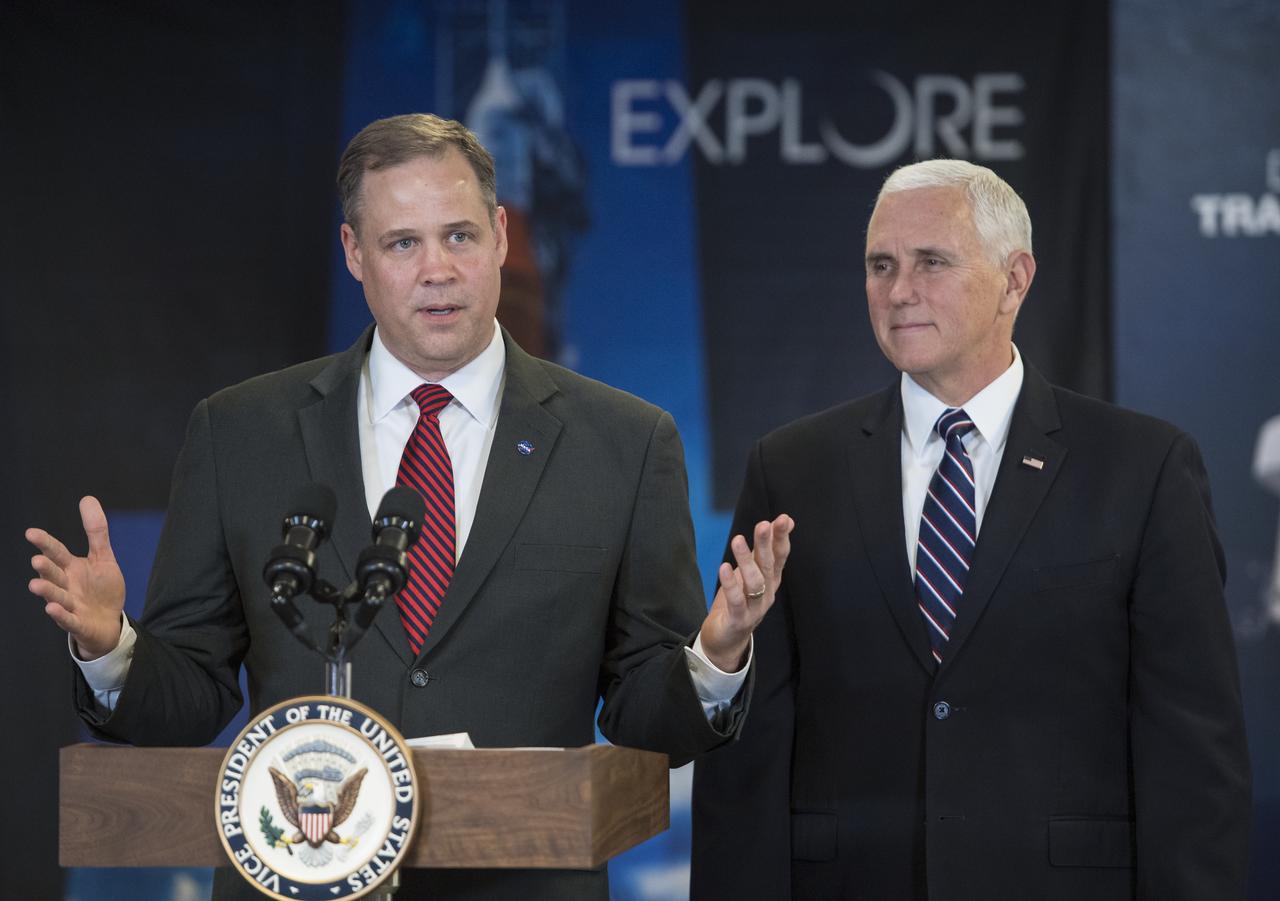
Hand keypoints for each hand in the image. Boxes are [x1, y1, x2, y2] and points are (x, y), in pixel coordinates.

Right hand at [26, 496, 126, 659]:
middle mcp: (66, 586)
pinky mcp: (78, 623)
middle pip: (54, 575)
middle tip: (37, 559)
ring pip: (57, 597)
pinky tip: (52, 608)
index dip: (45, 543)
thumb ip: (96, 531)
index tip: (31, 532)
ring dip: (47, 591)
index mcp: (71, 568)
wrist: (109, 622)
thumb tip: (87, 498)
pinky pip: (68, 619)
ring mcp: (71, 605)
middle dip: (46, 568)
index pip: (56, 553)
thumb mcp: (103, 557)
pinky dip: (60, 615)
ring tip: (35, 584)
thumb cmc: (101, 589)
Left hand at [699, 514, 794, 671]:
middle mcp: (768, 593)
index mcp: (771, 580)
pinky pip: (737, 600)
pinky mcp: (739, 620)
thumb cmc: (738, 601)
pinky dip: (731, 584)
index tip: (784, 519)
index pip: (780, 556)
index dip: (782, 538)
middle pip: (769, 566)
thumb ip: (761, 551)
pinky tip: (724, 567)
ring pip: (754, 582)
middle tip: (763, 525)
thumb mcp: (750, 573)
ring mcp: (755, 608)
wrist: (726, 640)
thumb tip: (776, 522)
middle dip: (766, 544)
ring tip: (737, 540)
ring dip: (746, 561)